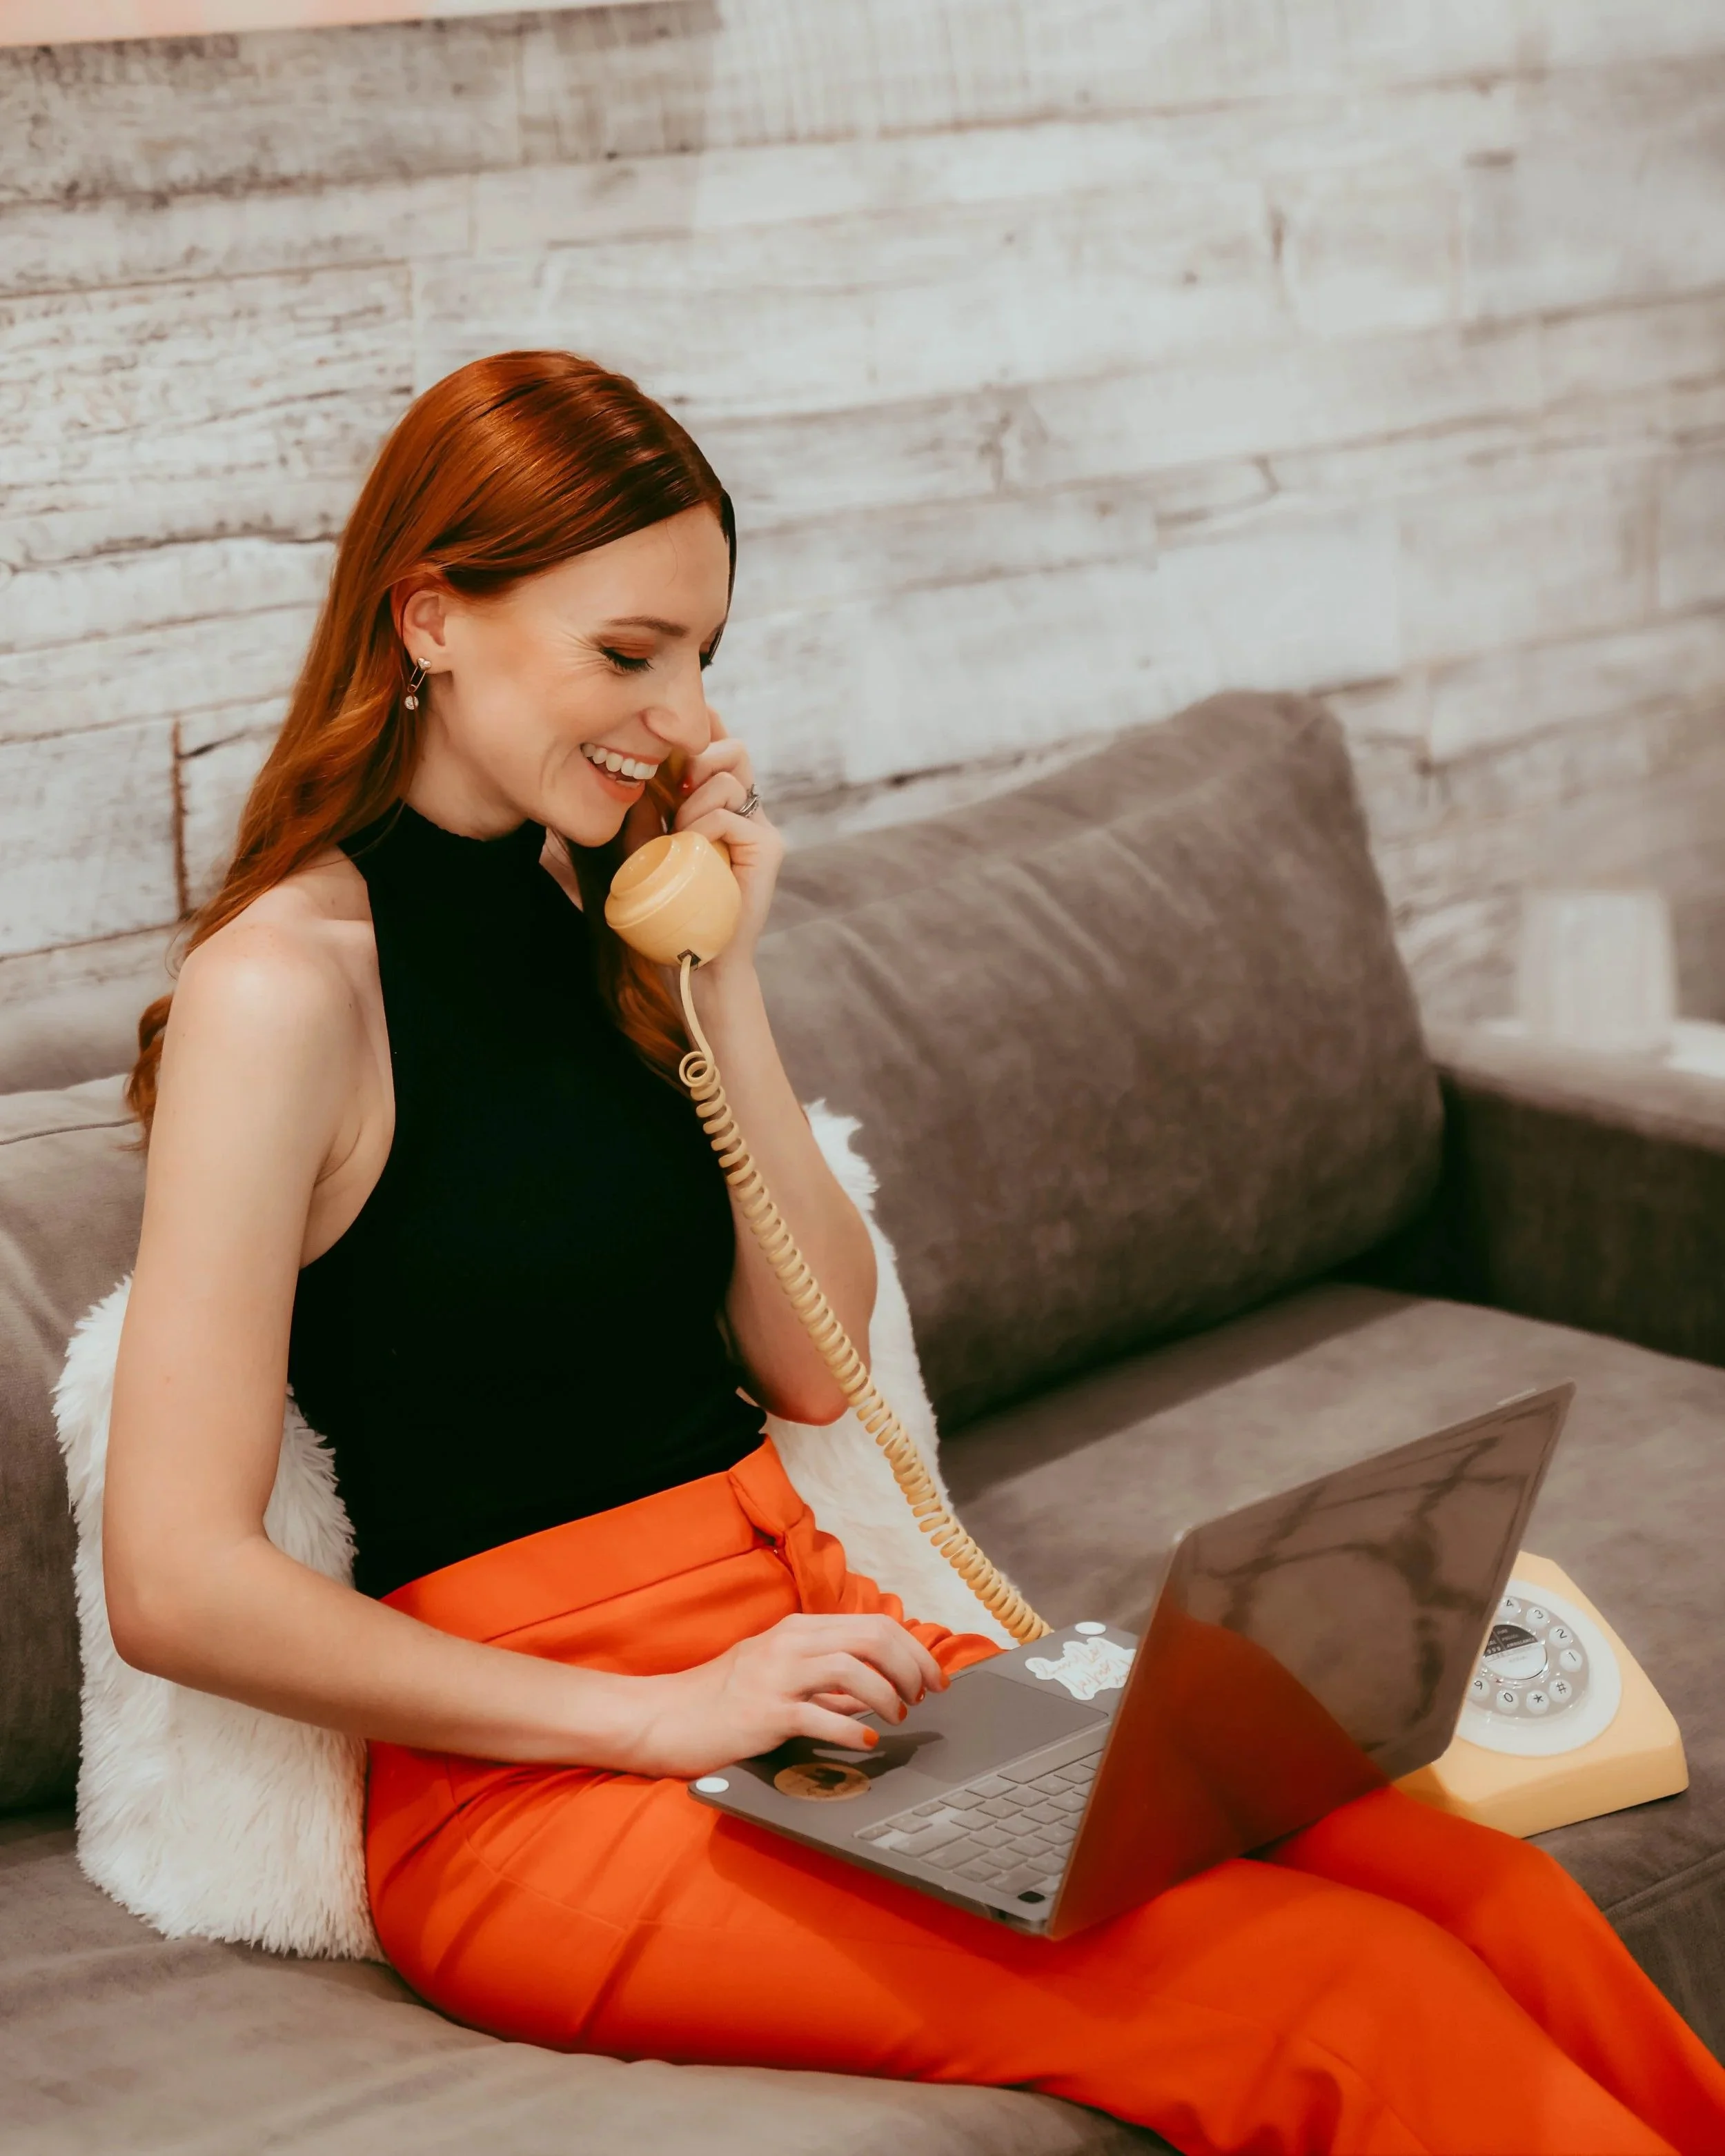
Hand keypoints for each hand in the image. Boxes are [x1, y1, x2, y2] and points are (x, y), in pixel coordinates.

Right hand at [622, 1612, 947, 1781]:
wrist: (663, 1717)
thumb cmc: (722, 1699)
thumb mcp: (778, 1674)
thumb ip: (825, 1677)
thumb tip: (880, 1689)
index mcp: (797, 1629)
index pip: (873, 1624)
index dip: (913, 1649)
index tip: (933, 1678)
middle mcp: (789, 1643)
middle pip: (871, 1638)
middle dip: (910, 1667)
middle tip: (924, 1698)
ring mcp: (775, 1676)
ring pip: (852, 1668)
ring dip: (887, 1694)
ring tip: (898, 1717)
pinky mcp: (763, 1713)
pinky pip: (819, 1715)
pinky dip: (851, 1728)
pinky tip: (865, 1741)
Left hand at [672, 707, 781, 971]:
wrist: (699, 958)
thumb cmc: (672, 909)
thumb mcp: (647, 850)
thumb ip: (646, 814)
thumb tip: (634, 774)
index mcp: (721, 807)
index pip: (719, 750)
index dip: (706, 726)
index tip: (679, 723)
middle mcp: (747, 812)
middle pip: (734, 748)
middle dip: (699, 755)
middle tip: (678, 788)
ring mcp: (761, 829)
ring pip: (729, 777)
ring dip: (693, 801)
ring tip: (682, 836)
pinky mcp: (768, 848)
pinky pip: (730, 814)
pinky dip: (703, 827)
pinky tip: (695, 850)